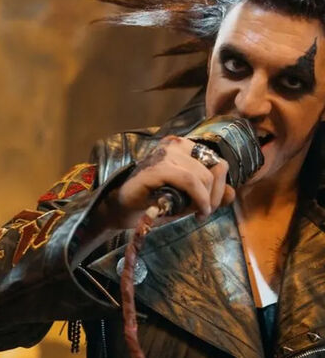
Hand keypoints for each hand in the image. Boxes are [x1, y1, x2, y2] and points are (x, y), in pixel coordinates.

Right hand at [111, 136, 234, 226]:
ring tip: (197, 213)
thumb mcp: (189, 197)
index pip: (217, 162)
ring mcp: (166, 154)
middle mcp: (175, 144)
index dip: (220, 186)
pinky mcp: (158, 168)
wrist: (125, 206)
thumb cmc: (155, 199)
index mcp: (183, 146)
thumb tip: (231, 193)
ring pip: (203, 176)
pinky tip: (195, 212)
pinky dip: (198, 198)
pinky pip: (190, 181)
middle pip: (214, 168)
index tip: (210, 205)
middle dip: (214, 195)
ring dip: (206, 200)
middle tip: (203, 212)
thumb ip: (211, 193)